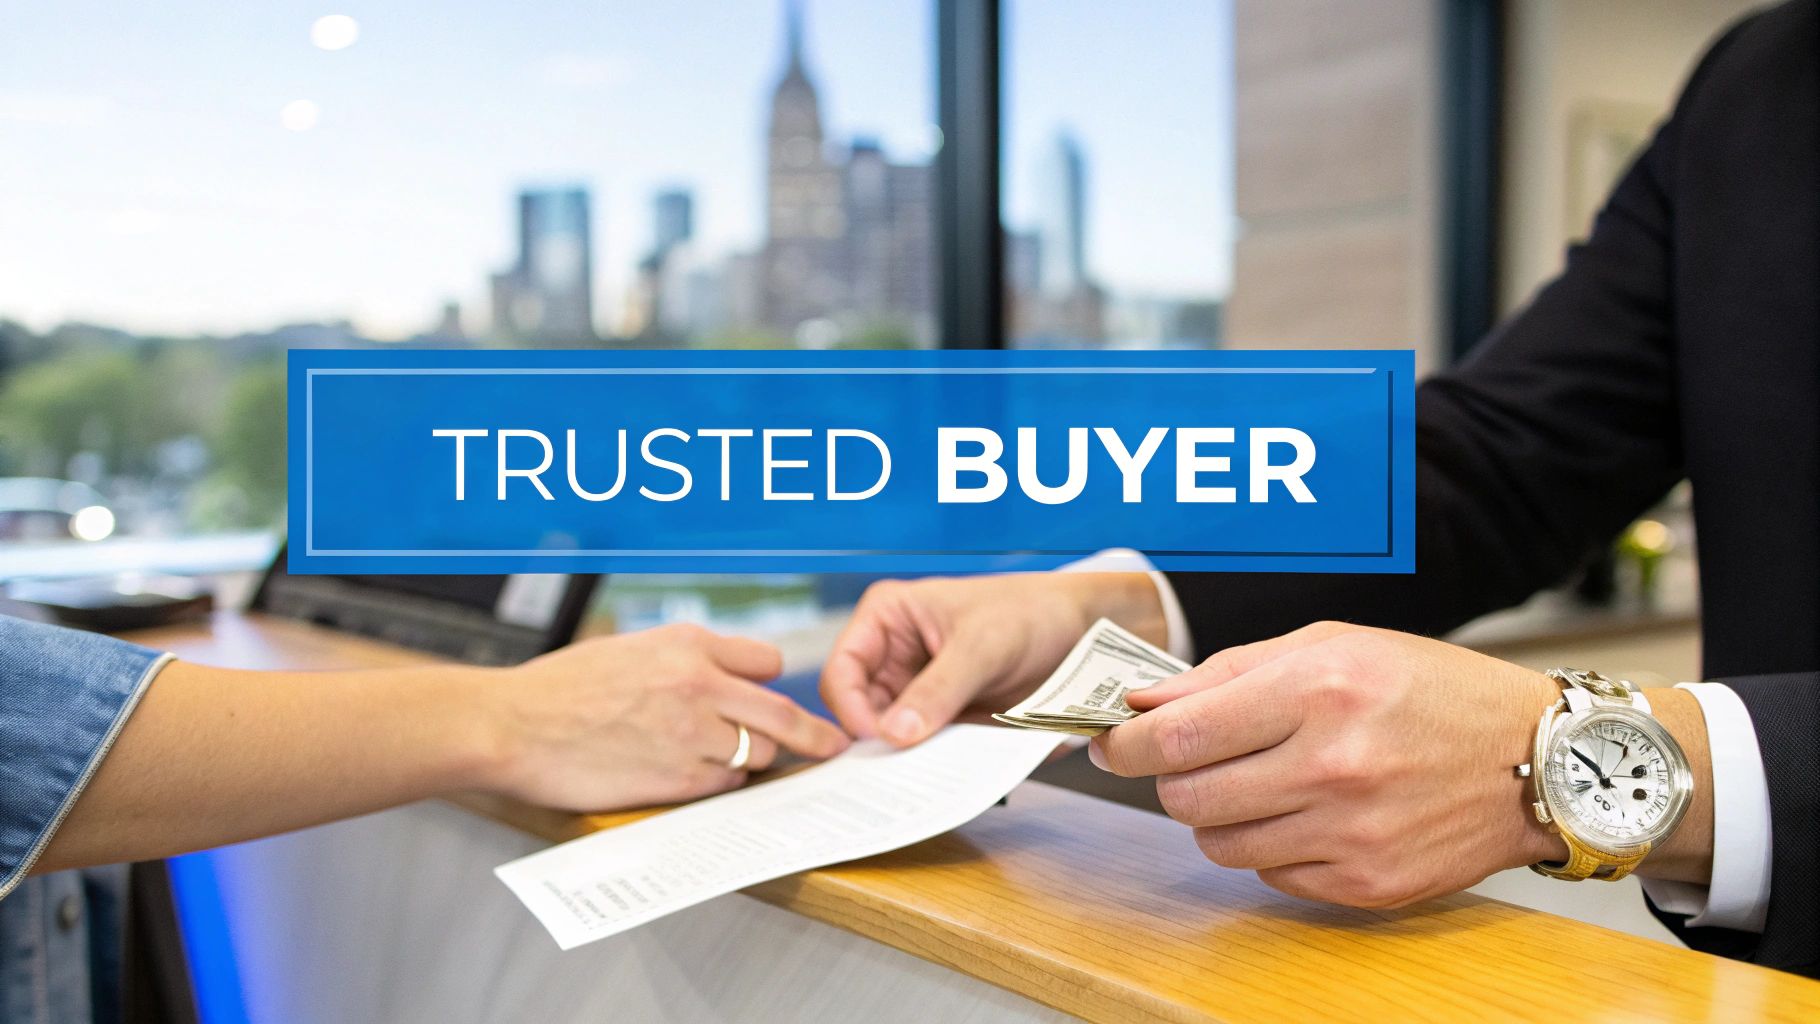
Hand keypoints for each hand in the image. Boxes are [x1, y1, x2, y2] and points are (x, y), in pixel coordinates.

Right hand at [481, 623, 848, 811]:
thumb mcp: (631, 648)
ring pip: (758, 753)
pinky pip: (725, 786)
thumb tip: (734, 677)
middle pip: (784, 713)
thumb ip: (687, 659)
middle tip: (835, 749)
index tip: (783, 698)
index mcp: (687, 644)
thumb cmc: (562, 688)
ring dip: (755, 760)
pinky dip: (722, 784)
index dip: (773, 684)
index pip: (768, 663)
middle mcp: (699, 685)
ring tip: (733, 761)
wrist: (512, 726)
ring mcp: (691, 735)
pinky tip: (700, 777)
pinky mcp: (675, 780)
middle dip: (814, 735)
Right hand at [819, 571, 1166, 745]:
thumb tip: (896, 734)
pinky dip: (929, 763)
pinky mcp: (942, 716)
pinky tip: (942, 775)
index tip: (876, 741)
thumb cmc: (1028, 613)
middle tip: (896, 772)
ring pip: (889, 734)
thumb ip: (937, 689)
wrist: (1080, 630)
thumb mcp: (981, 646)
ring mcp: (916, 688)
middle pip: (860, 710)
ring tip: (920, 778)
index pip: (843, 671)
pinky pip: (923, 746)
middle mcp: (892, 654)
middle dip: (876, 740)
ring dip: (902, 757)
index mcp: (886, 618)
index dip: (851, 709)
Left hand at [1091, 622, 1565, 907]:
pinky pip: (1269, 875)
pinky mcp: (1366, 883)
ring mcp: (1351, 833)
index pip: (1177, 735)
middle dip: (1167, 778)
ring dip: (1216, 813)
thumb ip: (1226, 673)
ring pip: (1219, 843)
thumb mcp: (1329, 646)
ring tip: (1254, 781)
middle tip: (1184, 759)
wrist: (1533, 758)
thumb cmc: (1426, 687)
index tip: (1109, 741)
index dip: (1124, 743)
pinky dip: (1269, 845)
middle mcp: (1333, 766)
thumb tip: (1142, 703)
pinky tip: (1304, 812)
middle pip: (1186, 796)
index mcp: (1318, 691)